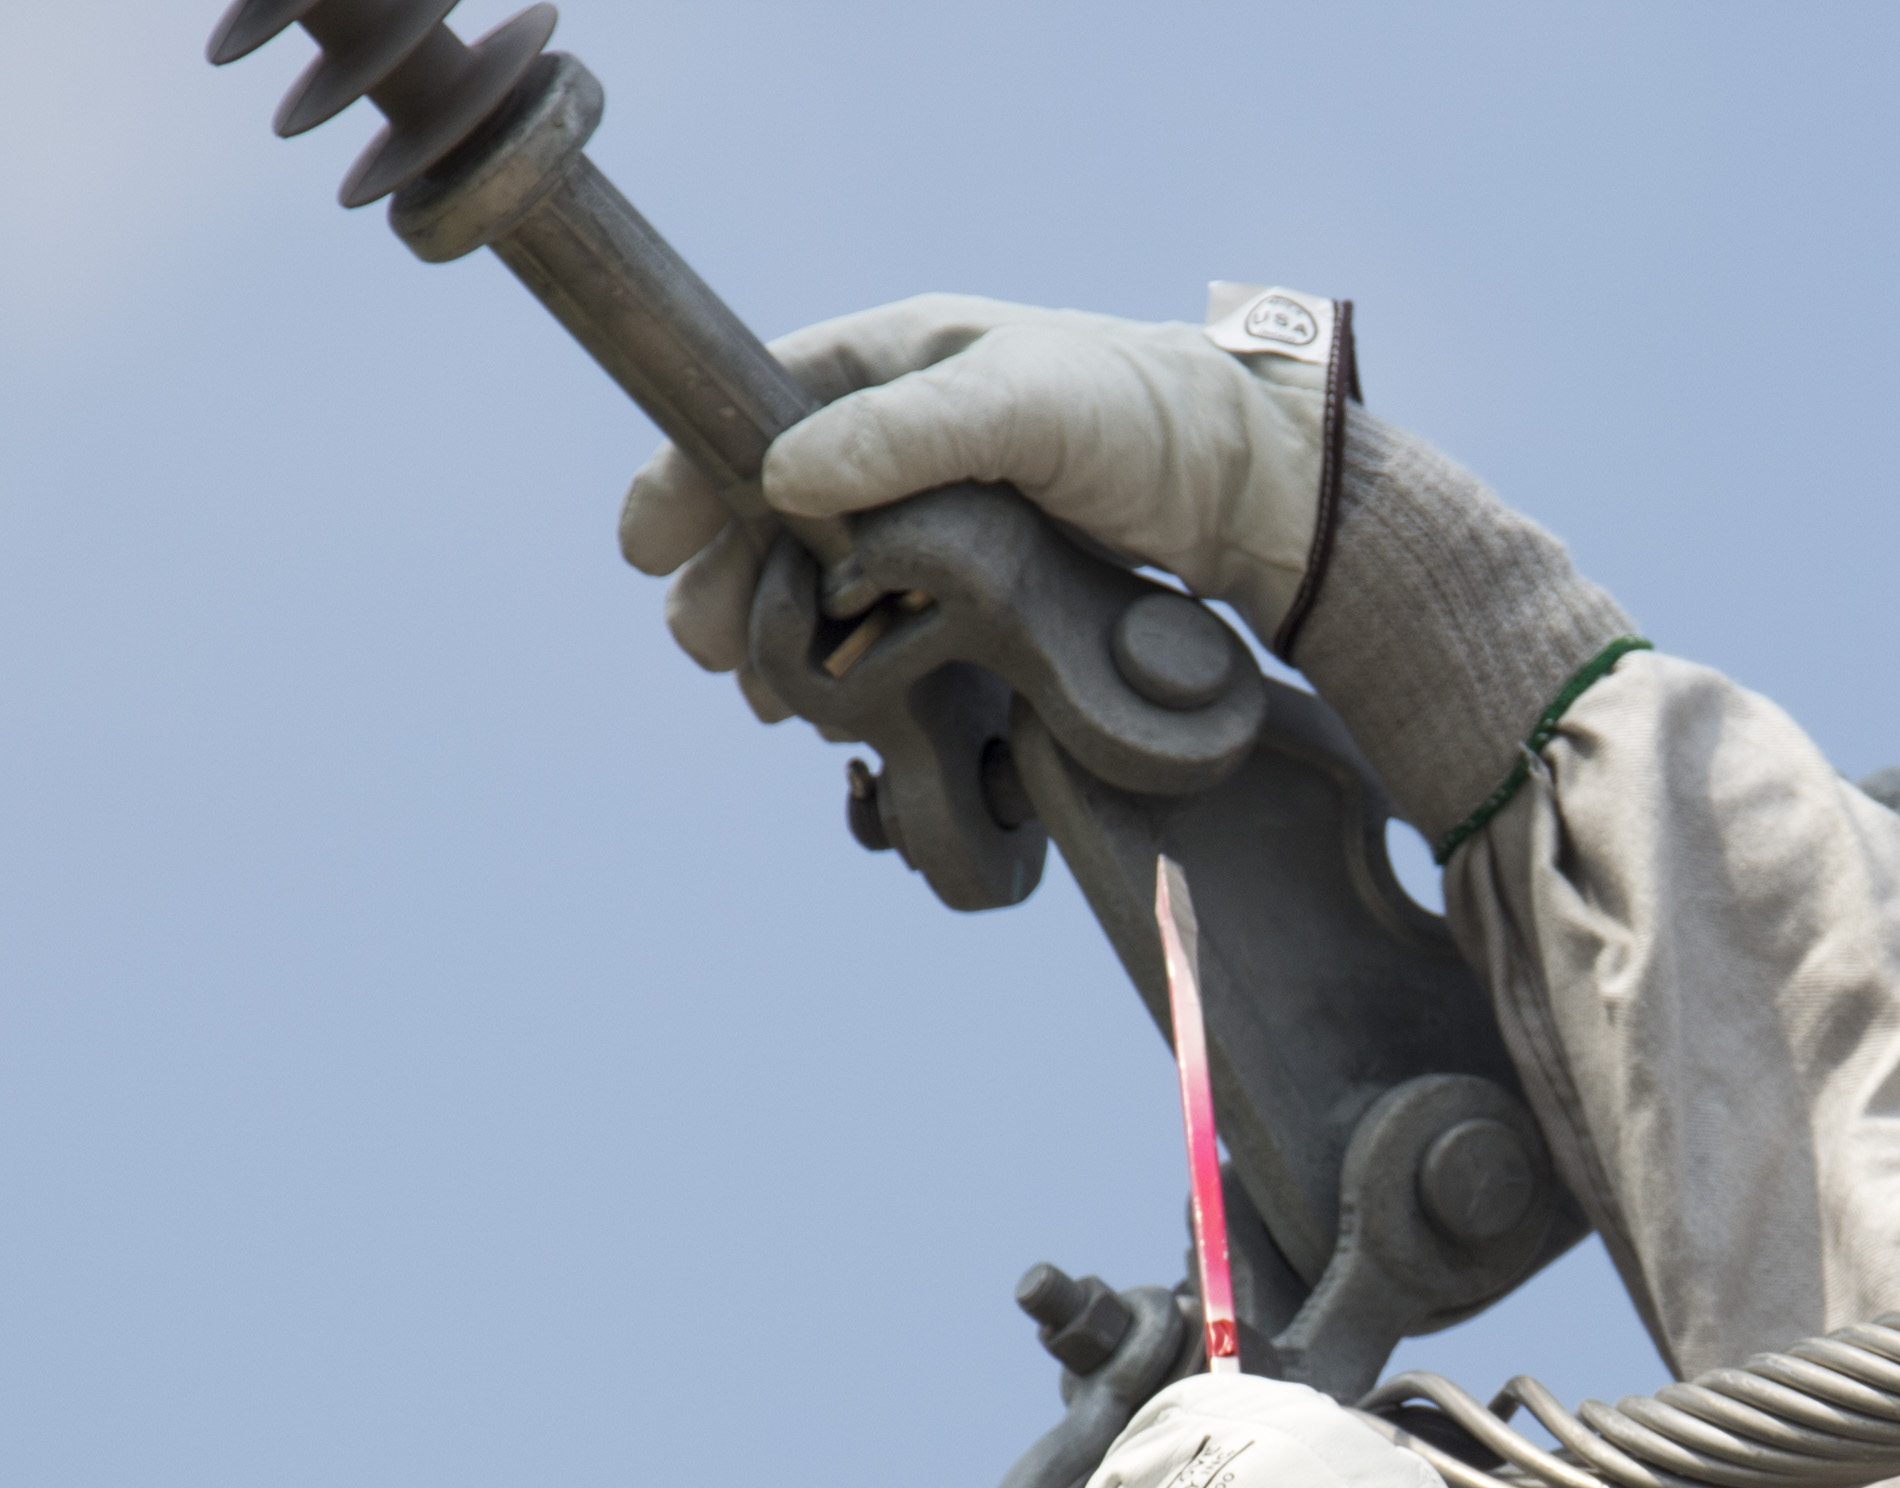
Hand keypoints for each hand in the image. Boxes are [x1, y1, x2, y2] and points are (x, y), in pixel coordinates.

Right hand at [618, 292, 1331, 671]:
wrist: (1256, 496)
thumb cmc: (1145, 417)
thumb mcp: (1025, 404)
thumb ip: (909, 432)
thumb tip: (783, 477)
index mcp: (897, 362)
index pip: (755, 406)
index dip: (689, 472)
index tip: (643, 544)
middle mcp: (902, 434)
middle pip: (766, 505)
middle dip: (720, 573)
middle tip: (699, 645)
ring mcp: (934, 513)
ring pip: (814, 573)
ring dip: (772, 632)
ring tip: (758, 695)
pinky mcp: (973, 583)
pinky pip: (877, 623)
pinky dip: (841, 665)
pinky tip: (827, 713)